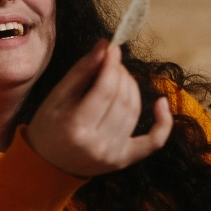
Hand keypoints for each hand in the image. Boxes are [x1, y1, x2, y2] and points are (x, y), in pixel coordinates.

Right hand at [25, 40, 172, 177]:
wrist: (48, 165)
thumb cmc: (47, 127)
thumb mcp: (56, 97)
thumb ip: (81, 71)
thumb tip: (105, 45)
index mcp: (76, 126)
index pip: (105, 89)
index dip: (112, 65)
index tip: (113, 49)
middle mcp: (98, 142)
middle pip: (122, 98)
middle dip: (121, 74)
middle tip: (112, 64)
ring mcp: (114, 154)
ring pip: (134, 111)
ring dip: (132, 88)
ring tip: (121, 78)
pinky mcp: (125, 160)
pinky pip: (154, 142)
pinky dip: (164, 122)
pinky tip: (161, 102)